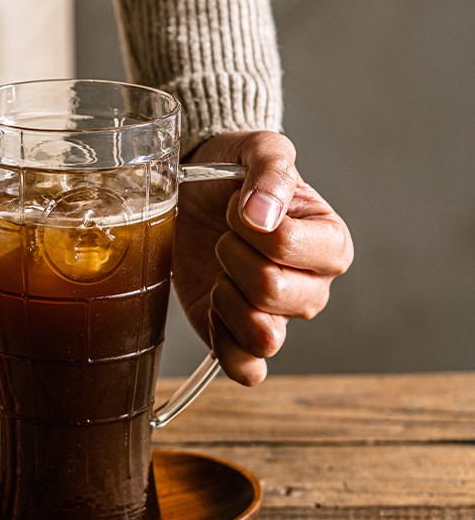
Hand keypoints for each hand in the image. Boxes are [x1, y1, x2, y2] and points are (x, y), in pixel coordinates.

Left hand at [173, 131, 353, 384]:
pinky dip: (224, 344)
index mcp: (329, 242)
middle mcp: (312, 287)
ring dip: (225, 298)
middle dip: (230, 257)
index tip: (237, 207)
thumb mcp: (254, 150)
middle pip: (271, 292)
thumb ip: (270, 170)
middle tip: (223, 237)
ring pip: (262, 335)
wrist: (191, 195)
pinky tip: (214, 308)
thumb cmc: (230, 174)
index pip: (286, 246)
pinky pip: (246, 368)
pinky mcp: (240, 340)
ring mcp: (279, 319)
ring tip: (220, 270)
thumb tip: (263, 216)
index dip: (246, 226)